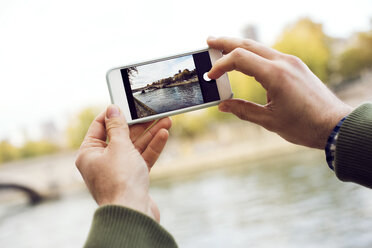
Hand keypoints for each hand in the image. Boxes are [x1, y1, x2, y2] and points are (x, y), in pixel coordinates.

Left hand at [75, 105, 170, 221]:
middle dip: (139, 125)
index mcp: (89, 153)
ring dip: (150, 134)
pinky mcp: (132, 178)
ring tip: (165, 121)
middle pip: (121, 136)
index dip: (113, 115)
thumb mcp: (119, 147)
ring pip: (135, 147)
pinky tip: (163, 135)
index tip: (126, 105)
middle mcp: (101, 161)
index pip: (99, 127)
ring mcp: (118, 170)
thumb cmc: (120, 181)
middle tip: (153, 113)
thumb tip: (112, 109)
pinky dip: (152, 148)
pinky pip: (142, 159)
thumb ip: (118, 127)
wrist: (132, 213)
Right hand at [208, 37, 352, 148]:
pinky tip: (246, 59)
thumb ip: (243, 110)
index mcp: (275, 75)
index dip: (220, 65)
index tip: (210, 75)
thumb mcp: (269, 121)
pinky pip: (270, 54)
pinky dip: (253, 54)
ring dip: (240, 46)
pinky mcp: (296, 66)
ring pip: (259, 47)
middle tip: (209, 42)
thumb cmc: (304, 126)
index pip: (240, 58)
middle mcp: (284, 62)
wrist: (335, 125)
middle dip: (226, 42)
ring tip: (223, 47)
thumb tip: (223, 105)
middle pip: (248, 44)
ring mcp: (291, 62)